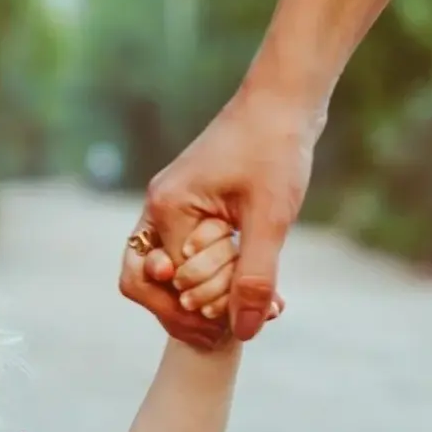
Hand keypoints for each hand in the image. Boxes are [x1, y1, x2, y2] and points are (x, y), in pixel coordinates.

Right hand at [122, 90, 314, 341]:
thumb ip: (254, 277)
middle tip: (232, 329)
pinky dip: (217, 277)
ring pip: (167, 273)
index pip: (166, 282)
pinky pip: (188, 256)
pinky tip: (256, 289)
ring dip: (206, 296)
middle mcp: (158, 209)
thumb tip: (242, 332)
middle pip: (147, 283)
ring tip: (255, 310)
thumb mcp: (270, 218)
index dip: (198, 309)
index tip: (236, 325)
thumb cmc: (276, 149)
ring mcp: (170, 208)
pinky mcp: (190, 208)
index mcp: (167, 208)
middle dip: (188, 311)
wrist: (283, 100)